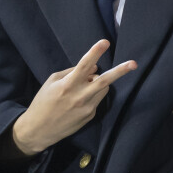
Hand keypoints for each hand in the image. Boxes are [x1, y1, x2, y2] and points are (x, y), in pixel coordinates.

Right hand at [10, 41, 136, 155]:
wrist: (38, 130)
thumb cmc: (43, 102)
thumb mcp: (52, 82)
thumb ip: (72, 72)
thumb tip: (93, 67)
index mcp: (67, 85)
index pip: (84, 65)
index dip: (95, 52)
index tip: (105, 42)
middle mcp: (80, 96)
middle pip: (105, 80)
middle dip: (120, 71)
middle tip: (134, 64)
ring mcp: (87, 107)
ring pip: (104, 88)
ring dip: (99, 82)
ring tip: (85, 84)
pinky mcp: (90, 115)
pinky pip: (97, 99)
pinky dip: (93, 94)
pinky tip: (78, 100)